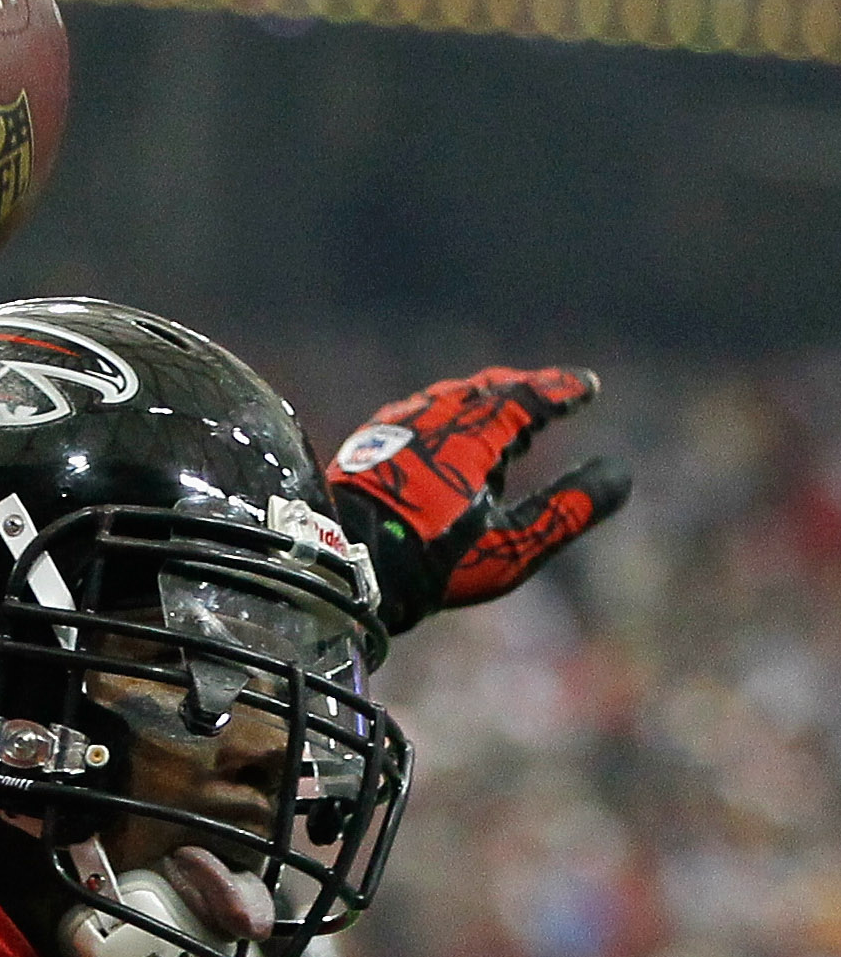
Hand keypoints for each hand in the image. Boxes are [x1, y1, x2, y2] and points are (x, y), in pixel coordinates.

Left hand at [326, 369, 630, 637]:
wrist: (337, 570)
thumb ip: (568, 510)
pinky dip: (447, 423)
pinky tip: (446, 448)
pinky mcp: (369, 448)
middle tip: (552, 398)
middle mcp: (432, 417)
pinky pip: (419, 420)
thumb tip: (620, 476)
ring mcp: (395, 428)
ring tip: (505, 425)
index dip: (561, 390)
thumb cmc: (429, 562)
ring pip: (449, 403)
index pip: (528, 396)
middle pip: (487, 391)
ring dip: (483, 406)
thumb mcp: (512, 546)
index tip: (588, 387)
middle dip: (523, 392)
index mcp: (472, 432)